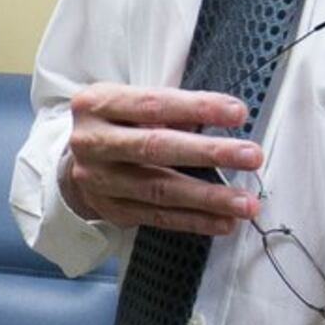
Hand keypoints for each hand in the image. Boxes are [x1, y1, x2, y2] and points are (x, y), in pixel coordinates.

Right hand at [57, 84, 261, 238]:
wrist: (74, 163)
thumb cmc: (114, 125)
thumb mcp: (128, 104)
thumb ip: (167, 109)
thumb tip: (221, 117)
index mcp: (96, 104)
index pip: (153, 104)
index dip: (197, 108)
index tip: (237, 113)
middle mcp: (93, 143)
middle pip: (156, 148)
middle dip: (209, 152)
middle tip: (250, 156)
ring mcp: (99, 181)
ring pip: (160, 190)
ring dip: (209, 197)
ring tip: (245, 201)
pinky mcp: (111, 210)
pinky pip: (159, 217)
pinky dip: (195, 221)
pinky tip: (223, 221)